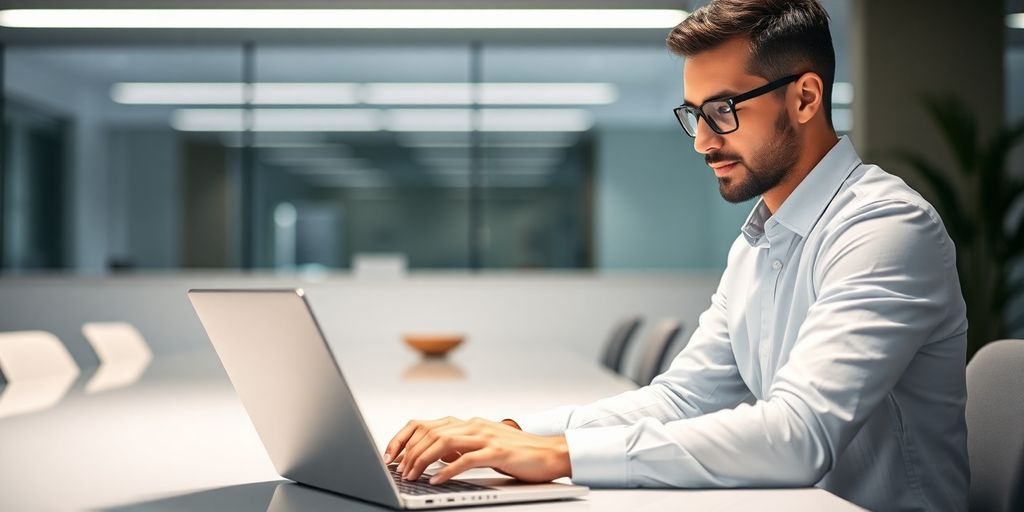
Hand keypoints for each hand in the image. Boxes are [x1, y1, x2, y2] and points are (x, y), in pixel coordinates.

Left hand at [383, 416, 570, 484]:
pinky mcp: (497, 451)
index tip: (391, 456)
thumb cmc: (517, 453)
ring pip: (443, 443)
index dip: (403, 438)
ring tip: (412, 476)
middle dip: (409, 453)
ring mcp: (485, 436)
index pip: (425, 424)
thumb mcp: (483, 446)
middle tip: (399, 472)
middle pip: (430, 432)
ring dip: (422, 460)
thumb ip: (461, 447)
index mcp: (468, 423)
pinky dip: (447, 470)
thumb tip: (436, 457)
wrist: (550, 453)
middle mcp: (473, 425)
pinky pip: (466, 459)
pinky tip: (436, 479)